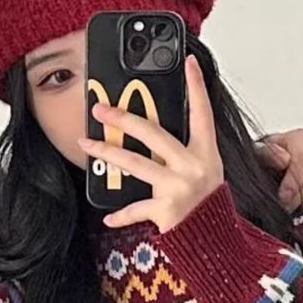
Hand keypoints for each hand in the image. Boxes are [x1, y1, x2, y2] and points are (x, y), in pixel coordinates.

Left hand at [78, 54, 223, 232]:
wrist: (215, 240)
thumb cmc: (208, 204)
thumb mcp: (207, 171)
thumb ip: (187, 152)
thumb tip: (155, 133)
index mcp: (205, 152)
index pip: (202, 112)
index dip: (196, 86)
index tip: (187, 62)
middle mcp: (193, 166)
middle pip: (153, 134)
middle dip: (124, 118)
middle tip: (102, 109)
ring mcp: (179, 187)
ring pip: (135, 163)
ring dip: (107, 152)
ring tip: (87, 144)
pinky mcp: (167, 210)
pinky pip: (136, 209)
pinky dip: (121, 215)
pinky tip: (107, 216)